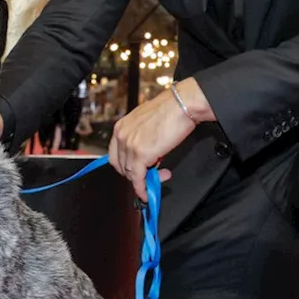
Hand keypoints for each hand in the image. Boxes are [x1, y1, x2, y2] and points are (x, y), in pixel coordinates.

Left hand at [108, 79, 211, 200]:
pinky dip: (142, 189)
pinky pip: (138, 179)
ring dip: (145, 180)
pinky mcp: (141, 155)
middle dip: (135, 174)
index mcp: (121, 127)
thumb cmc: (170, 109)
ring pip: (130, 173)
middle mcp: (121, 135)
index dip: (126, 166)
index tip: (135, 171)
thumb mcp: (147, 123)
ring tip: (161, 175)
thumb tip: (147, 155)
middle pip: (121, 165)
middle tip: (150, 175)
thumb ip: (142, 138)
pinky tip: (148, 193)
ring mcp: (129, 146)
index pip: (116, 154)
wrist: (182, 105)